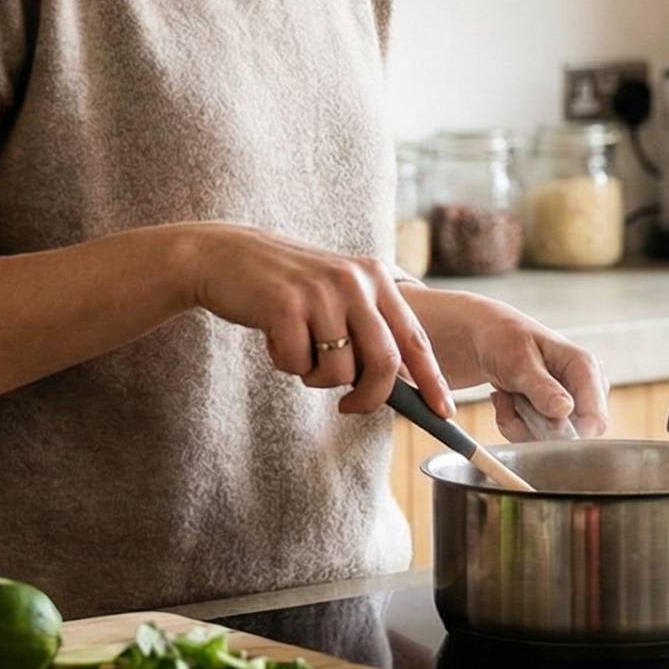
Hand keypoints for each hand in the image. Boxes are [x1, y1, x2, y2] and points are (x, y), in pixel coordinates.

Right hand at [182, 225, 450, 416]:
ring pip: (338, 371)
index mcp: (376, 278)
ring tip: (298, 348)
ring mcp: (321, 292)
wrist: (224, 256)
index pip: (415, 338)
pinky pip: (297, 364)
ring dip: (315, 377)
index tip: (443, 412)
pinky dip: (285, 363)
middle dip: (369, 397)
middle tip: (349, 407)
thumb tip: (398, 385)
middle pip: (383, 363)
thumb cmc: (286, 286)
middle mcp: (355, 281)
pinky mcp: (285, 306)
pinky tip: (273, 336)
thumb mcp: (337, 294)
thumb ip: (368, 329)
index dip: (431, 379)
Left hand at [404, 284, 610, 440]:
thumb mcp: (519, 361)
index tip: (537, 432)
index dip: (571, 435)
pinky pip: (536, 436)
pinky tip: (506, 400)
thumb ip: (542, 387)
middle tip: (510, 404)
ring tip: (504, 396)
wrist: (485, 338)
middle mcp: (583, 387)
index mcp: (584, 367)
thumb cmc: (504, 338)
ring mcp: (569, 400)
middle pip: (573, 434)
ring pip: (551, 439)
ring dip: (520, 424)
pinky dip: (515, 423)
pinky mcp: (553, 412)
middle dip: (536, 428)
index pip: (595, 418)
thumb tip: (565, 410)